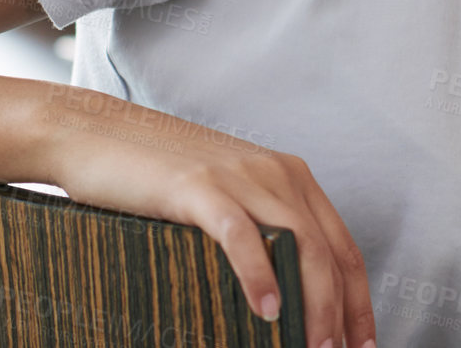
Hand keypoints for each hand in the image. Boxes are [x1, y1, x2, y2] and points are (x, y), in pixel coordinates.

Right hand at [39, 86, 376, 347]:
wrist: (98, 134)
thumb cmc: (158, 177)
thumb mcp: (226, 199)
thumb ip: (258, 232)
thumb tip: (280, 302)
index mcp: (288, 176)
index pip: (342, 244)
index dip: (358, 299)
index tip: (362, 343)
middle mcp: (275, 173)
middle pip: (328, 250)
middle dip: (341, 311)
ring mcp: (239, 177)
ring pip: (298, 244)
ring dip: (313, 303)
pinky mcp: (200, 187)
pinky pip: (242, 234)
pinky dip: (260, 275)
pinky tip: (267, 312)